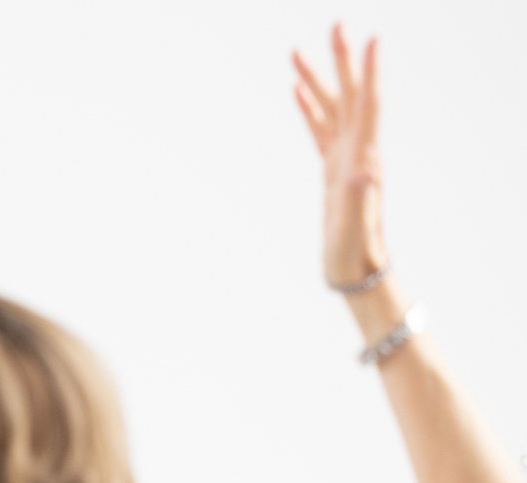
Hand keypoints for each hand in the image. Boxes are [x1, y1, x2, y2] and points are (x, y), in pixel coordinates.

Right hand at [293, 25, 387, 287]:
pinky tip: (297, 91)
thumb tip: (363, 174)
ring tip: (297, 52)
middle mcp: (359, 152)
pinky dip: (310, 107)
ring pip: (331, 108)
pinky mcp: (331, 170)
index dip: (369, 73)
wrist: (356, 272)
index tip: (370, 39)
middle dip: (343, 60)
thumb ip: (357, 200)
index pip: (368, 106)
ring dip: (318, 79)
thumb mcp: (353, 228)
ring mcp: (345, 158)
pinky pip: (320, 129)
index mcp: (364, 158)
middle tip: (336, 24)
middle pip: (351, 96)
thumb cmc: (353, 254)